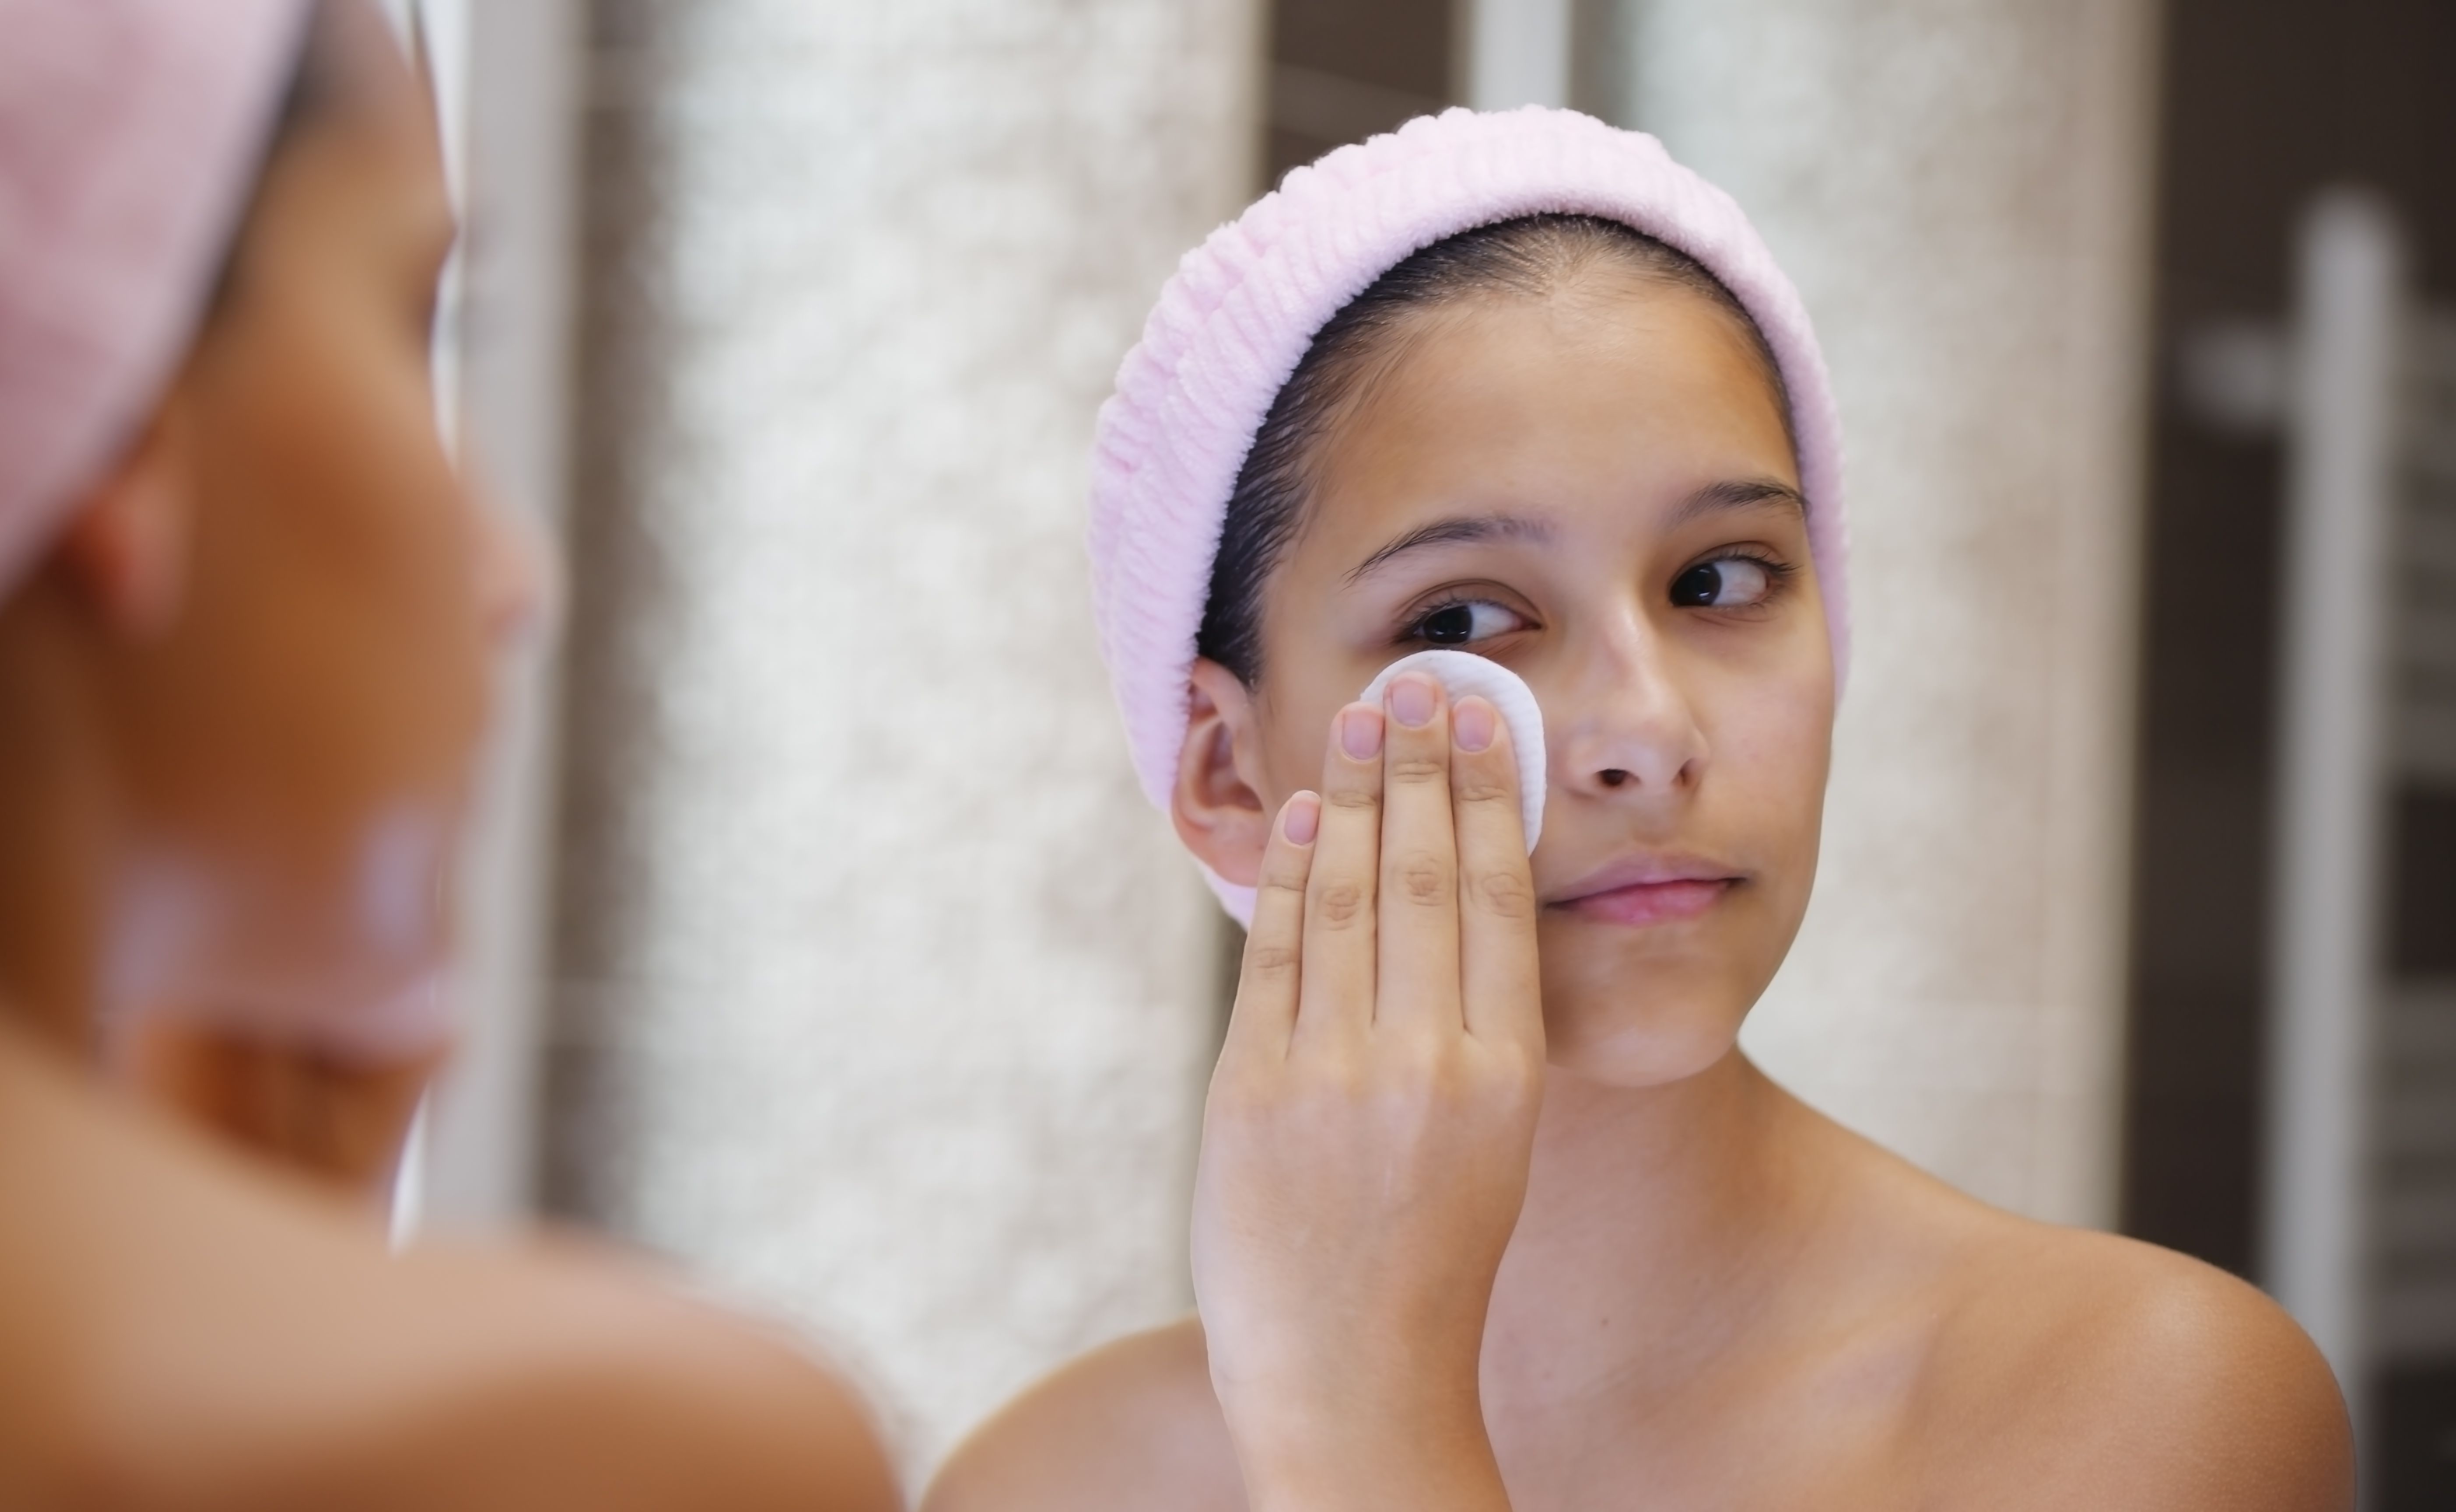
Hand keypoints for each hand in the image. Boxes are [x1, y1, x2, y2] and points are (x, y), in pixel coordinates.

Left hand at [1190, 671, 1543, 1511]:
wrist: (1353, 1378)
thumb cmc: (1430, 1257)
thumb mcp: (1491, 1140)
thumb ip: (1472, 1032)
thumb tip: (1441, 907)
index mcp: (1505, 1075)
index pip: (1494, 898)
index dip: (1484, 796)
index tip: (1480, 721)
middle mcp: (1425, 1062)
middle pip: (1420, 875)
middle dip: (1418, 768)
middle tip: (1418, 683)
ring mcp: (1332, 1075)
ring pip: (1344, 897)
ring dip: (1347, 796)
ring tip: (1360, 722)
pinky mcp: (1251, 1093)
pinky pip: (1271, 954)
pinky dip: (1282, 874)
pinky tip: (1295, 815)